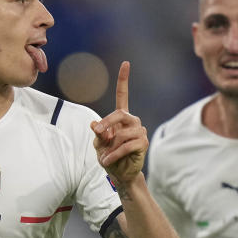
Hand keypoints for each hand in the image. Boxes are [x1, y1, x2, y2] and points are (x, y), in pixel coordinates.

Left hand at [92, 61, 147, 186]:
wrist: (120, 174)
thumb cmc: (109, 156)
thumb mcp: (99, 145)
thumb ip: (98, 134)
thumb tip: (94, 124)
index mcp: (121, 118)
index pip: (123, 95)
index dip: (123, 80)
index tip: (126, 63)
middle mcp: (132, 121)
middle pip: (120, 114)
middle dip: (107, 123)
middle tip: (99, 133)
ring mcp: (139, 131)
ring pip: (122, 133)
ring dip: (110, 147)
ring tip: (105, 157)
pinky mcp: (143, 144)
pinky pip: (126, 146)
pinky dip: (115, 154)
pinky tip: (108, 161)